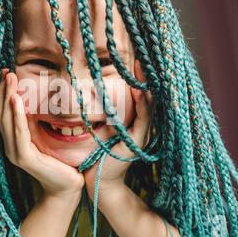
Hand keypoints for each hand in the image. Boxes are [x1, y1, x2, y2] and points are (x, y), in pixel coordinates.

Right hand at [0, 69, 84, 199]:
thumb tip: (32, 100)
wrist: (67, 186)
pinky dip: (17, 115)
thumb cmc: (59, 161)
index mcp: (14, 140)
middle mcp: (10, 145)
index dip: (3, 93)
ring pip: (7, 120)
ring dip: (8, 97)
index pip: (4, 113)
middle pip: (2, 113)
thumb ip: (35, 123)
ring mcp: (15, 152)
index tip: (6, 73)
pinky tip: (16, 100)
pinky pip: (19, 132)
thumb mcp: (45, 136)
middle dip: (4, 91)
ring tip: (10, 79)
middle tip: (6, 71)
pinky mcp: (24, 157)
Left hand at [83, 59, 153, 199]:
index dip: (138, 77)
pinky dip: (142, 105)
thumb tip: (89, 91)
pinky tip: (139, 91)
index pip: (138, 94)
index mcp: (132, 121)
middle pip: (147, 96)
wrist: (98, 181)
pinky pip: (143, 120)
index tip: (134, 57)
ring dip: (145, 85)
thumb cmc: (96, 155)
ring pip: (148, 105)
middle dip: (144, 77)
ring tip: (142, 66)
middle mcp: (140, 126)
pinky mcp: (137, 142)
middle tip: (142, 56)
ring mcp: (141, 134)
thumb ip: (101, 113)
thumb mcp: (100, 129)